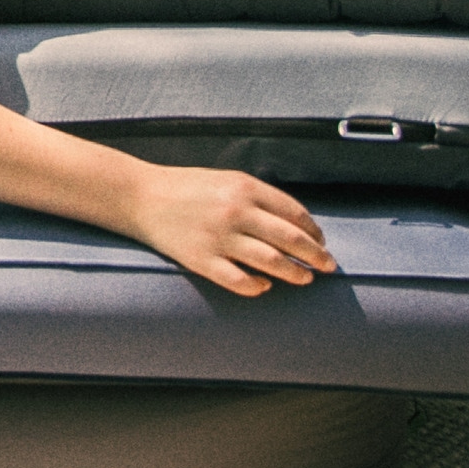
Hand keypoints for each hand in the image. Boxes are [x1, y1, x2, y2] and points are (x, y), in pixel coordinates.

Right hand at [122, 167, 335, 296]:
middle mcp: (235, 212)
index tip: (321, 241)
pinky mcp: (201, 260)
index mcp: (245, 188)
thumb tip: (294, 223)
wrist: (140, 197)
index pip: (294, 213)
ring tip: (304, 278)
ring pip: (271, 262)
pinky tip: (264, 287)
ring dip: (295, 273)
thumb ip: (259, 197)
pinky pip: (238, 280)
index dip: (313, 230)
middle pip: (290, 239)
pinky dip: (256, 287)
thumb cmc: (188, 188)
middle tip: (328, 266)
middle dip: (315, 255)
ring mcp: (219, 238)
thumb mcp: (227, 180)